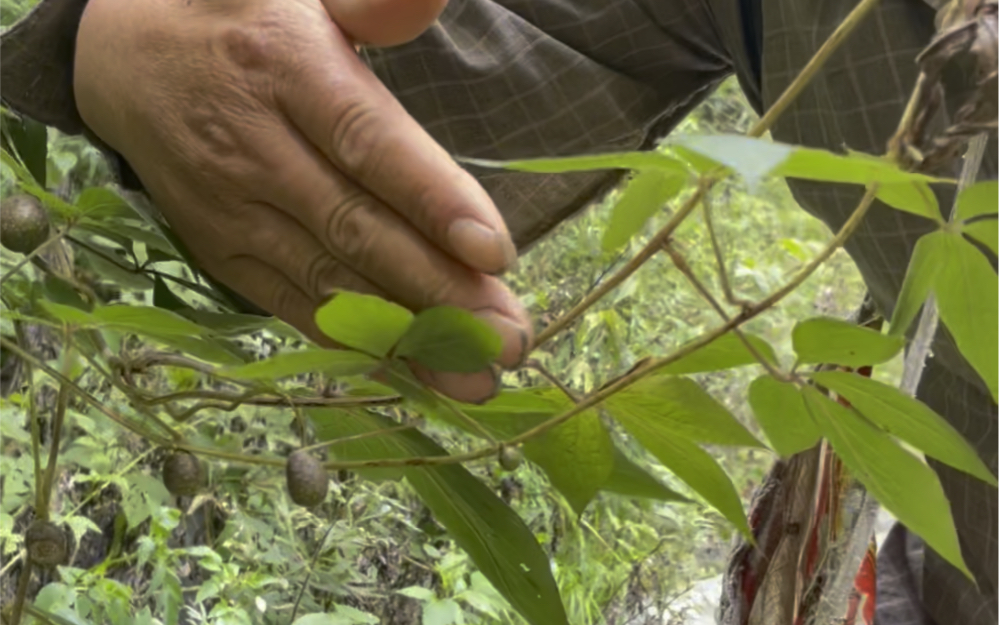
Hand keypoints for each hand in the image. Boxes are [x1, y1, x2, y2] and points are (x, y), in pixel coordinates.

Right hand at [74, 0, 530, 402]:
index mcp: (286, 71)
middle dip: (439, 292)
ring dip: (407, 335)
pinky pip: (292, 305)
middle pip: (358, 229)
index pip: (368, 142)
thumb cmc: (242, 22)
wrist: (127, 62)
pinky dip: (352, 341)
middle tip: (510, 339)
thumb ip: (371, 2)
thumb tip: (428, 1)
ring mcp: (234, 211)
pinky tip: (408, 370)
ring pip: (331, 281)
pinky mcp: (223, 253)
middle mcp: (256, 150)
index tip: (495, 252)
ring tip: (476, 374)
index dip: (431, 199)